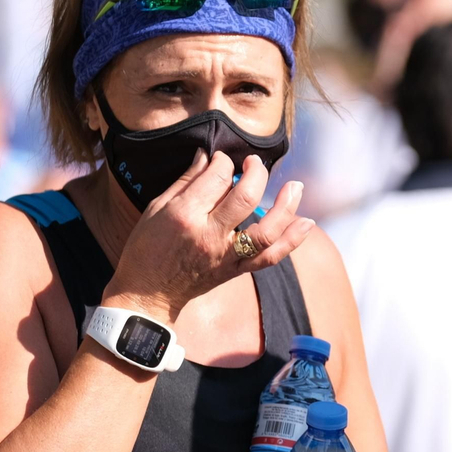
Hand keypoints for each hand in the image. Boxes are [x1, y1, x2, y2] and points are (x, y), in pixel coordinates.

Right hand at [106, 151, 314, 319]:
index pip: (217, 177)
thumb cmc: (146, 249)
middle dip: (256, 172)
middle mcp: (209, 236)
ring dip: (286, 206)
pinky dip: (291, 240)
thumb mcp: (155, 208)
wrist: (147, 295)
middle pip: (246, 197)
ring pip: (266, 230)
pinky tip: (306, 223)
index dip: (224, 161)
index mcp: (185, 215)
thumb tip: (207, 155)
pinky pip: (269, 257)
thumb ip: (185, 181)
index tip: (222, 159)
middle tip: (253, 163)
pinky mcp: (235, 271)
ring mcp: (225, 256)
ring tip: (295, 187)